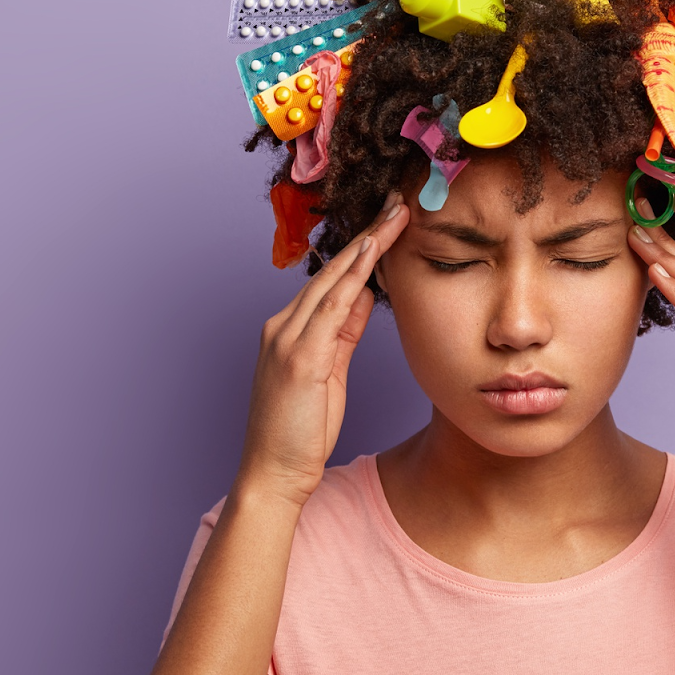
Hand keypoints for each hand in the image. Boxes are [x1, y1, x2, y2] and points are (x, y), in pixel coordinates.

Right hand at [236, 191, 409, 504]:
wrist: (273, 472)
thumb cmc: (300, 429)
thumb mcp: (330, 372)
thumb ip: (343, 332)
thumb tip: (367, 297)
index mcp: (291, 329)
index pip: (333, 279)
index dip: (363, 249)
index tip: (391, 222)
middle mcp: (284, 325)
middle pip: (334, 269)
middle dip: (369, 234)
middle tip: (400, 203)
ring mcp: (288, 339)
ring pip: (333, 279)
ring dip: (366, 245)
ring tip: (396, 216)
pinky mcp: (298, 357)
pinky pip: (330, 308)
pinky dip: (352, 277)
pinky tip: (372, 254)